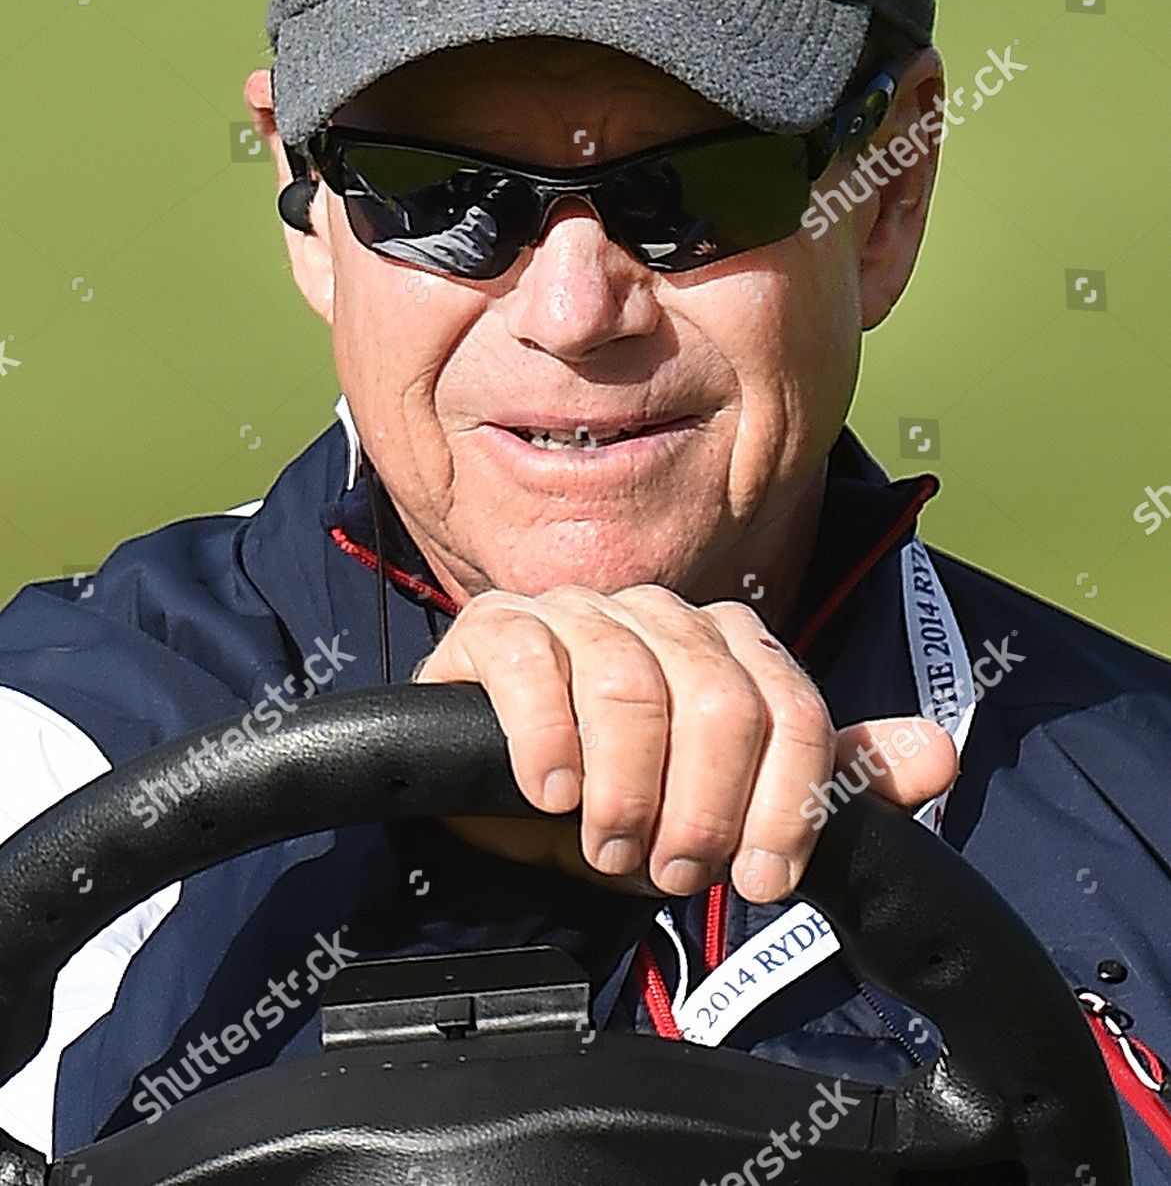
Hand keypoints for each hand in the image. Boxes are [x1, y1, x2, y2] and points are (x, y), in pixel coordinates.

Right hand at [415, 584, 957, 903]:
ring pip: (630, 685)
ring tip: (609, 846)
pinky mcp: (501, 624)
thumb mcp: (734, 804)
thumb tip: (939, 754)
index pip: (793, 710)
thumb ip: (829, 777)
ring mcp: (580, 611)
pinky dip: (548, 739)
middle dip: (703, 808)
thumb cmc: (634, 794)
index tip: (762, 878)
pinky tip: (551, 791)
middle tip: (674, 872)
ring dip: (626, 791)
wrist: (509, 794)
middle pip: (719, 702)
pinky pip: (534, 666)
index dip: (787, 803)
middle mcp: (664, 614)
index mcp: (733, 643)